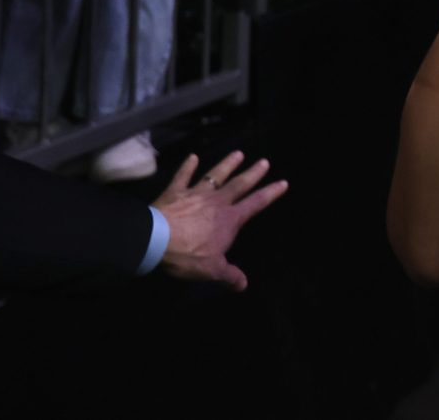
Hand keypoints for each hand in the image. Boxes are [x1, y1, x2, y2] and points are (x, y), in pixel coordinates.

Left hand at [152, 150, 288, 290]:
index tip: (283, 182)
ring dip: (227, 164)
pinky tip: (192, 156)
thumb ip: (230, 276)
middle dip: (253, 173)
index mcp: (230, 219)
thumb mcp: (213, 270)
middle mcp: (217, 202)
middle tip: (264, 161)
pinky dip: (187, 166)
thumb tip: (244, 285)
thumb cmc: (188, 255)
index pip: (255, 204)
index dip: (270, 193)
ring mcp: (196, 194)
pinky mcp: (175, 192)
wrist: (156, 240)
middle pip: (239, 184)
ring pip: (215, 175)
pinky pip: (182, 176)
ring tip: (238, 153)